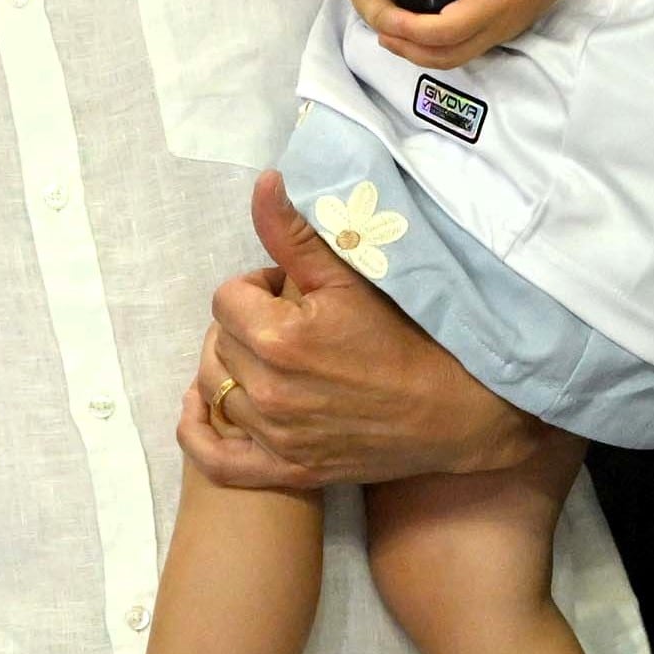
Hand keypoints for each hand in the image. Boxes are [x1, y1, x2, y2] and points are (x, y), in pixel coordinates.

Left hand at [181, 171, 544, 489]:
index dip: (256, 288)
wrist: (454, 410)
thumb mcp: (350, 277)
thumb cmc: (406, 337)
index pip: (226, 298)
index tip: (290, 294)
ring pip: (215, 390)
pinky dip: (199, 433)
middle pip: (219, 342)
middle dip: (246, 325)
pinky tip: (202, 409)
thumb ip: (293, 232)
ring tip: (272, 359)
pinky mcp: (287, 470)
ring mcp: (276, 437)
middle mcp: (268, 392)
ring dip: (233, 369)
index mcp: (278, 338)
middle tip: (289, 324)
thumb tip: (263, 182)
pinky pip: (216, 459)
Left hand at [340, 0, 580, 69]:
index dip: (411, 29)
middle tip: (381, 30)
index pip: (444, 32)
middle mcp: (495, 29)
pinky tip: (420, 29)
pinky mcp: (499, 31)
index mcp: (490, 7)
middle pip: (446, 57)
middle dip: (409, 49)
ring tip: (394, 34)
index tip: (388, 16)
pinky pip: (463, 50)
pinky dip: (437, 47)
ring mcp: (499, 34)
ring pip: (454, 59)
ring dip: (421, 52)